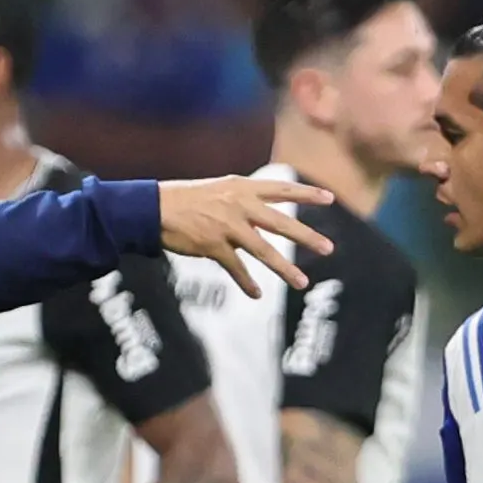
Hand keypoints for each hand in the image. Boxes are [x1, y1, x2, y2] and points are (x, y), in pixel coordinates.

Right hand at [155, 176, 335, 298]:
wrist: (154, 207)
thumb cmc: (185, 199)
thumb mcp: (219, 189)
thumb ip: (242, 200)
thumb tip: (262, 212)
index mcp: (241, 188)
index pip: (281, 189)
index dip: (306, 194)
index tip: (329, 199)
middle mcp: (239, 205)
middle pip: (281, 223)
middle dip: (307, 237)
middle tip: (328, 248)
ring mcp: (227, 226)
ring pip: (264, 250)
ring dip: (284, 268)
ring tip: (302, 282)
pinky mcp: (213, 245)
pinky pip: (236, 267)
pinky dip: (246, 283)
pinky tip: (256, 295)